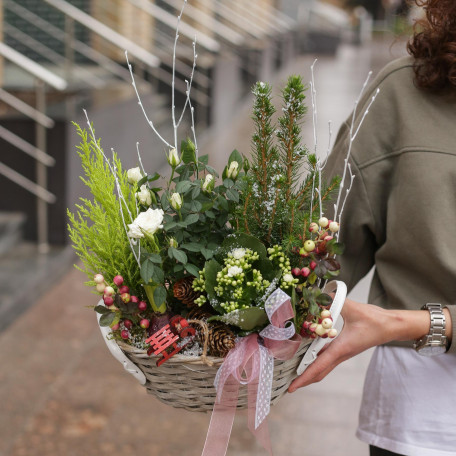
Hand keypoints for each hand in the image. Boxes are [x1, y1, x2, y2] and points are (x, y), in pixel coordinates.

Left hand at [288, 298, 433, 391]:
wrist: (391, 326)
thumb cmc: (375, 319)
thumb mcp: (352, 308)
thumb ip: (333, 300)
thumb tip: (318, 296)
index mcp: (341, 348)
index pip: (318, 366)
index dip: (304, 377)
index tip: (292, 387)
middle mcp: (341, 354)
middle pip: (319, 372)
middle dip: (304, 380)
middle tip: (289, 385)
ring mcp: (343, 353)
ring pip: (324, 367)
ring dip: (310, 372)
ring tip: (295, 374)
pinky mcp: (345, 349)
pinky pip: (328, 359)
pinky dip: (316, 362)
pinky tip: (308, 357)